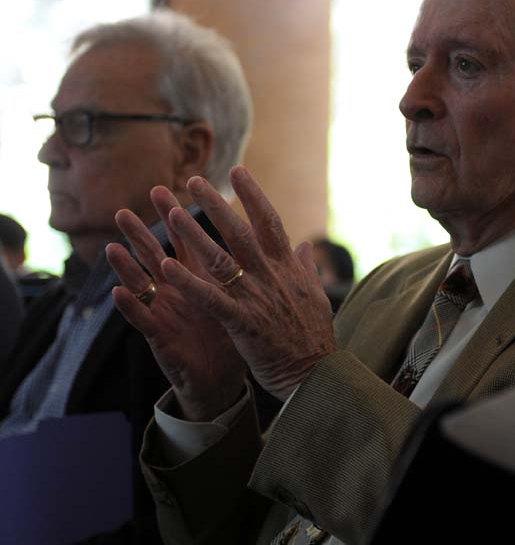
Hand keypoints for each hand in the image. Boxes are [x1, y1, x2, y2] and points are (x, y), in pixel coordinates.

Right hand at [106, 186, 247, 421]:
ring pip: (144, 280)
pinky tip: (117, 291)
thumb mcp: (250, 298)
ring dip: (129, 261)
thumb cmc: (235, 335)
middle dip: (159, 223)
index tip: (192, 182)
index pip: (196, 239)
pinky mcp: (161, 337)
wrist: (223, 379)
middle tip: (151, 193)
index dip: (194, 213)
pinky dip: (130, 307)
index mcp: (205, 278)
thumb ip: (260, 268)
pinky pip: (142, 320)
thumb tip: (292, 243)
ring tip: (114, 241)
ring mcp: (168, 310)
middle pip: (166, 250)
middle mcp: (182, 289)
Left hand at [159, 166, 336, 400]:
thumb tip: (305, 244)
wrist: (317, 373)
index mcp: (288, 268)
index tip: (238, 171)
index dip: (253, 195)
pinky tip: (167, 266)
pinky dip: (188, 282)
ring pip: (221, 260)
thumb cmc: (314, 336)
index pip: (270, 223)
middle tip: (194, 182)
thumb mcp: (315, 296)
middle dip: (216, 206)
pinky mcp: (243, 323)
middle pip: (240, 233)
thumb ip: (305, 267)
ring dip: (195, 235)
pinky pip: (210, 299)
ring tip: (172, 213)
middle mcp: (272, 277)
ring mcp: (257, 298)